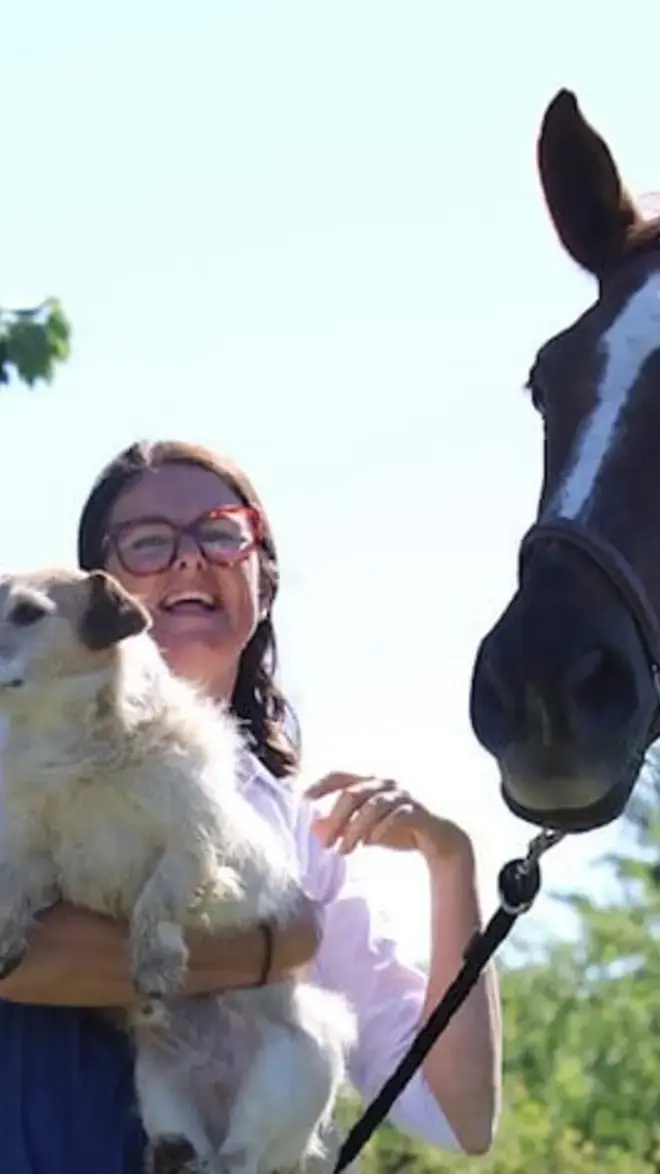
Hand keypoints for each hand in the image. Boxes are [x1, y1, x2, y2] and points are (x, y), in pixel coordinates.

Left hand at [305, 772, 472, 860]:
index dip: (321, 785)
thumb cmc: (396, 828)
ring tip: (343, 851)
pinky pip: (395, 816)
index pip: (340, 775)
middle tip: (325, 844)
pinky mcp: (416, 810)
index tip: (303, 799)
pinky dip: (380, 829)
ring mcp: (402, 795)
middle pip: (352, 793)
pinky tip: (369, 844)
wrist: (437, 838)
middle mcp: (384, 783)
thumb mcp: (363, 828)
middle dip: (335, 819)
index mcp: (370, 781)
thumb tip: (313, 829)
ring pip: (372, 807)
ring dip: (354, 830)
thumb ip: (341, 826)